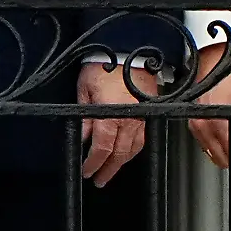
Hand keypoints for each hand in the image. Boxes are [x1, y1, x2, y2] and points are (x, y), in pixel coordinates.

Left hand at [78, 61, 157, 186]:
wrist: (126, 50)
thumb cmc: (103, 66)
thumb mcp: (85, 91)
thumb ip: (84, 118)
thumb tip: (82, 138)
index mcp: (112, 114)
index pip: (102, 147)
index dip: (94, 163)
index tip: (87, 171)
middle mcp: (130, 118)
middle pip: (120, 153)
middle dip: (108, 169)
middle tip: (99, 180)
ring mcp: (142, 116)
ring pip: (134, 148)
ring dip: (122, 162)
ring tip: (111, 170)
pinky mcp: (148, 112)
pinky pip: (143, 138)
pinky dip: (134, 149)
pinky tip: (126, 154)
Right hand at [187, 42, 230, 171]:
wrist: (211, 61)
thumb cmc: (228, 74)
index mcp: (216, 119)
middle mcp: (201, 124)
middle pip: (222, 158)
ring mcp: (195, 126)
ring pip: (213, 155)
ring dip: (228, 154)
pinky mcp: (192, 125)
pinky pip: (206, 146)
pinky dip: (218, 147)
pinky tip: (227, 137)